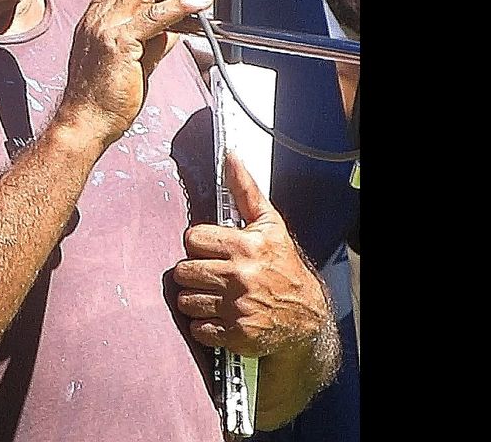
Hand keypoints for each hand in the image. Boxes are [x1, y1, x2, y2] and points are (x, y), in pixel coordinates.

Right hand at [60, 0, 210, 138]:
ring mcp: (106, 28)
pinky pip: (154, 16)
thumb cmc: (102, 97)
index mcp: (95, 17)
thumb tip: (178, 23)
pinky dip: (181, 6)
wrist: (84, 122)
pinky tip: (198, 6)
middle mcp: (98, 17)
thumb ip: (152, 36)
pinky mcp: (119, 45)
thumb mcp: (130, 57)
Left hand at [172, 152, 331, 357]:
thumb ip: (245, 190)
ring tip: (216, 296)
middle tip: (212, 275)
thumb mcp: (269, 225)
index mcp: (245, 247)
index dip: (200, 245)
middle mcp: (240, 276)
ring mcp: (237, 308)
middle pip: (183, 271)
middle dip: (194, 273)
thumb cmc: (283, 268)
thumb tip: (231, 156)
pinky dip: (204, 326)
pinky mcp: (235, 334)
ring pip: (186, 300)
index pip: (192, 239)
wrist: (307, 316)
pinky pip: (197, 328)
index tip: (213, 251)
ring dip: (196, 300)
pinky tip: (220, 317)